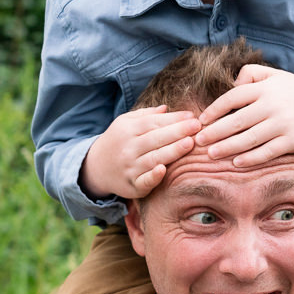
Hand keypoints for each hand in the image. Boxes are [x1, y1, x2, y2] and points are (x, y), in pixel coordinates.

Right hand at [79, 107, 199, 199]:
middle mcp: (128, 148)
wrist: (96, 168)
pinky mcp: (132, 186)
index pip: (154, 122)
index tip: (192, 116)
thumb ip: (146, 115)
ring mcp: (130, 167)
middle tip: (198, 126)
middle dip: (178, 131)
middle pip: (156, 138)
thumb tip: (166, 108)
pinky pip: (143, 181)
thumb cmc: (118, 141)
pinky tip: (163, 170)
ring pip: (153, 158)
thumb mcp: (125, 123)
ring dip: (172, 151)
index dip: (174, 119)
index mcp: (128, 129)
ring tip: (190, 143)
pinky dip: (153, 176)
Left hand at [194, 65, 293, 162]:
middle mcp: (272, 105)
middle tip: (197, 141)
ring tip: (211, 154)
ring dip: (228, 147)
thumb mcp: (274, 75)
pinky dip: (251, 158)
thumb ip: (251, 73)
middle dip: (215, 132)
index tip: (201, 120)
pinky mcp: (292, 141)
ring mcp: (282, 124)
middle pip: (237, 121)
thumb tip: (230, 83)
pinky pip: (268, 152)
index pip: (233, 97)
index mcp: (265, 88)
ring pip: (250, 138)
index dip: (214, 109)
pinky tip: (236, 163)